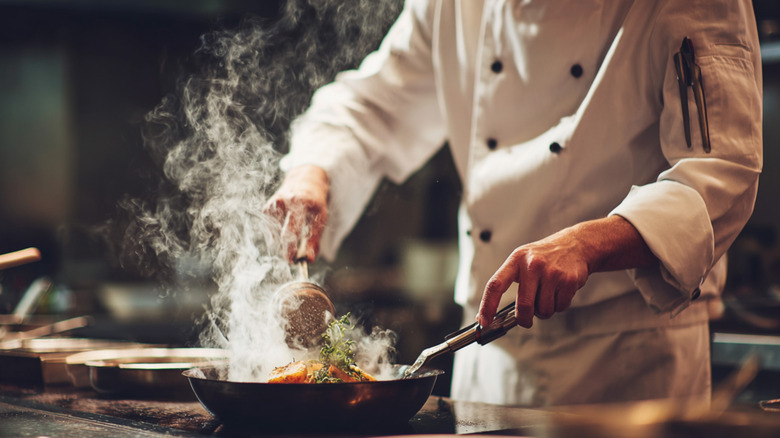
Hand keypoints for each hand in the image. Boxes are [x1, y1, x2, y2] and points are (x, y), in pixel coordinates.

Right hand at [264, 165, 329, 262]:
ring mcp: (274, 204)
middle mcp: (285, 201)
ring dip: (283, 244)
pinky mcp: (267, 208)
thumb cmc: (314, 203)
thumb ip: (315, 239)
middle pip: (284, 233)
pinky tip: (286, 229)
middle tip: (292, 260)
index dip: (293, 247)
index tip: (294, 261)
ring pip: (276, 235)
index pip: (296, 229)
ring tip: (294, 239)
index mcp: (301, 202)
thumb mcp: (321, 218)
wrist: (304, 181)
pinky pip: (271, 231)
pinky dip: (278, 236)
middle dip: (287, 250)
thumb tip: (310, 260)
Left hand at [477, 216, 655, 328]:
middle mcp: (533, 265)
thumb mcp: (522, 260)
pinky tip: (560, 291)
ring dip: (544, 311)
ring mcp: (552, 273)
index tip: (483, 321)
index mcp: (516, 260)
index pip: (495, 285)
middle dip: (524, 319)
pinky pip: (560, 307)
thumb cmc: (543, 256)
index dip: (487, 305)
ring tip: (547, 295)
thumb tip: (495, 313)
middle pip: (524, 306)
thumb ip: (510, 281)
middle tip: (525, 320)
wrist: (575, 244)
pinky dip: (559, 306)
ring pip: (544, 310)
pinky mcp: (569, 280)